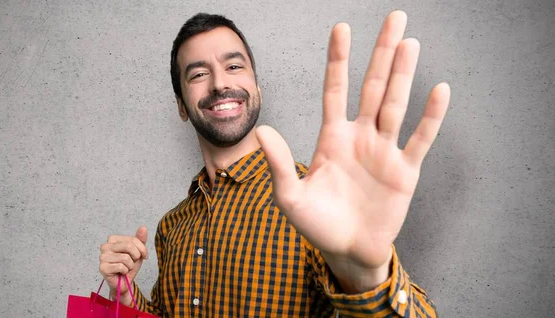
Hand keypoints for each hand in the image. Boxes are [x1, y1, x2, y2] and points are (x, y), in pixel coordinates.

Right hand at [99, 226, 148, 303]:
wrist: (124, 283)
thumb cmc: (130, 266)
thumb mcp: (138, 251)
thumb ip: (140, 239)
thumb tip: (143, 227)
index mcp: (113, 239)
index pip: (132, 239)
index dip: (142, 248)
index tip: (144, 255)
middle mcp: (105, 246)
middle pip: (129, 246)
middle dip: (136, 256)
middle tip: (133, 263)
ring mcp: (102, 257)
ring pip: (126, 258)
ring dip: (130, 265)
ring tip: (126, 268)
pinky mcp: (103, 267)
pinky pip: (121, 267)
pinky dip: (125, 271)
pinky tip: (121, 273)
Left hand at [256, 10, 449, 283]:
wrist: (348, 251)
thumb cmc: (317, 225)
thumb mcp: (290, 197)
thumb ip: (278, 165)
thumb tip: (262, 131)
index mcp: (332, 138)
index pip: (335, 90)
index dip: (338, 60)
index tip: (341, 28)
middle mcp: (360, 136)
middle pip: (373, 86)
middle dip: (382, 53)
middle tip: (394, 18)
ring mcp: (384, 151)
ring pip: (396, 104)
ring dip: (404, 74)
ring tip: (410, 43)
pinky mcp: (405, 171)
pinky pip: (419, 138)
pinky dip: (429, 116)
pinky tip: (438, 89)